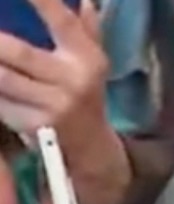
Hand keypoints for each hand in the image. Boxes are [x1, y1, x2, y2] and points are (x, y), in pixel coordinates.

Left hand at [0, 0, 129, 203]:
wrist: (92, 147)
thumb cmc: (86, 96)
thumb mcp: (93, 64)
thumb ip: (87, 30)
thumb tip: (85, 1)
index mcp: (87, 59)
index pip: (62, 22)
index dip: (40, 1)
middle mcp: (74, 81)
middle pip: (18, 52)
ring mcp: (54, 105)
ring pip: (2, 78)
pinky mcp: (36, 125)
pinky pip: (0, 101)